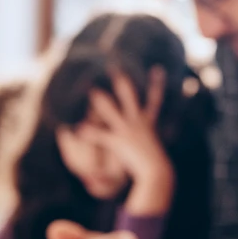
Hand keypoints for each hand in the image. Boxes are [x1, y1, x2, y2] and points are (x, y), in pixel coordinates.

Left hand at [88, 68, 174, 214]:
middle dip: (122, 82)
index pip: (155, 99)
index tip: (158, 69)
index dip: (157, 84)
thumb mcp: (151, 146)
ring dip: (101, 101)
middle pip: (130, 97)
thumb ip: (147, 137)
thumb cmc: (155, 162)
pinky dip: (90, 132)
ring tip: (90, 91)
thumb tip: (146, 139)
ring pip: (112, 111)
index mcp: (148, 122)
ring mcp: (128, 130)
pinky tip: (79, 129)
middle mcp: (138, 122)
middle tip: (114, 67)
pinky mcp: (119, 142)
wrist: (157, 171)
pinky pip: (101, 135)